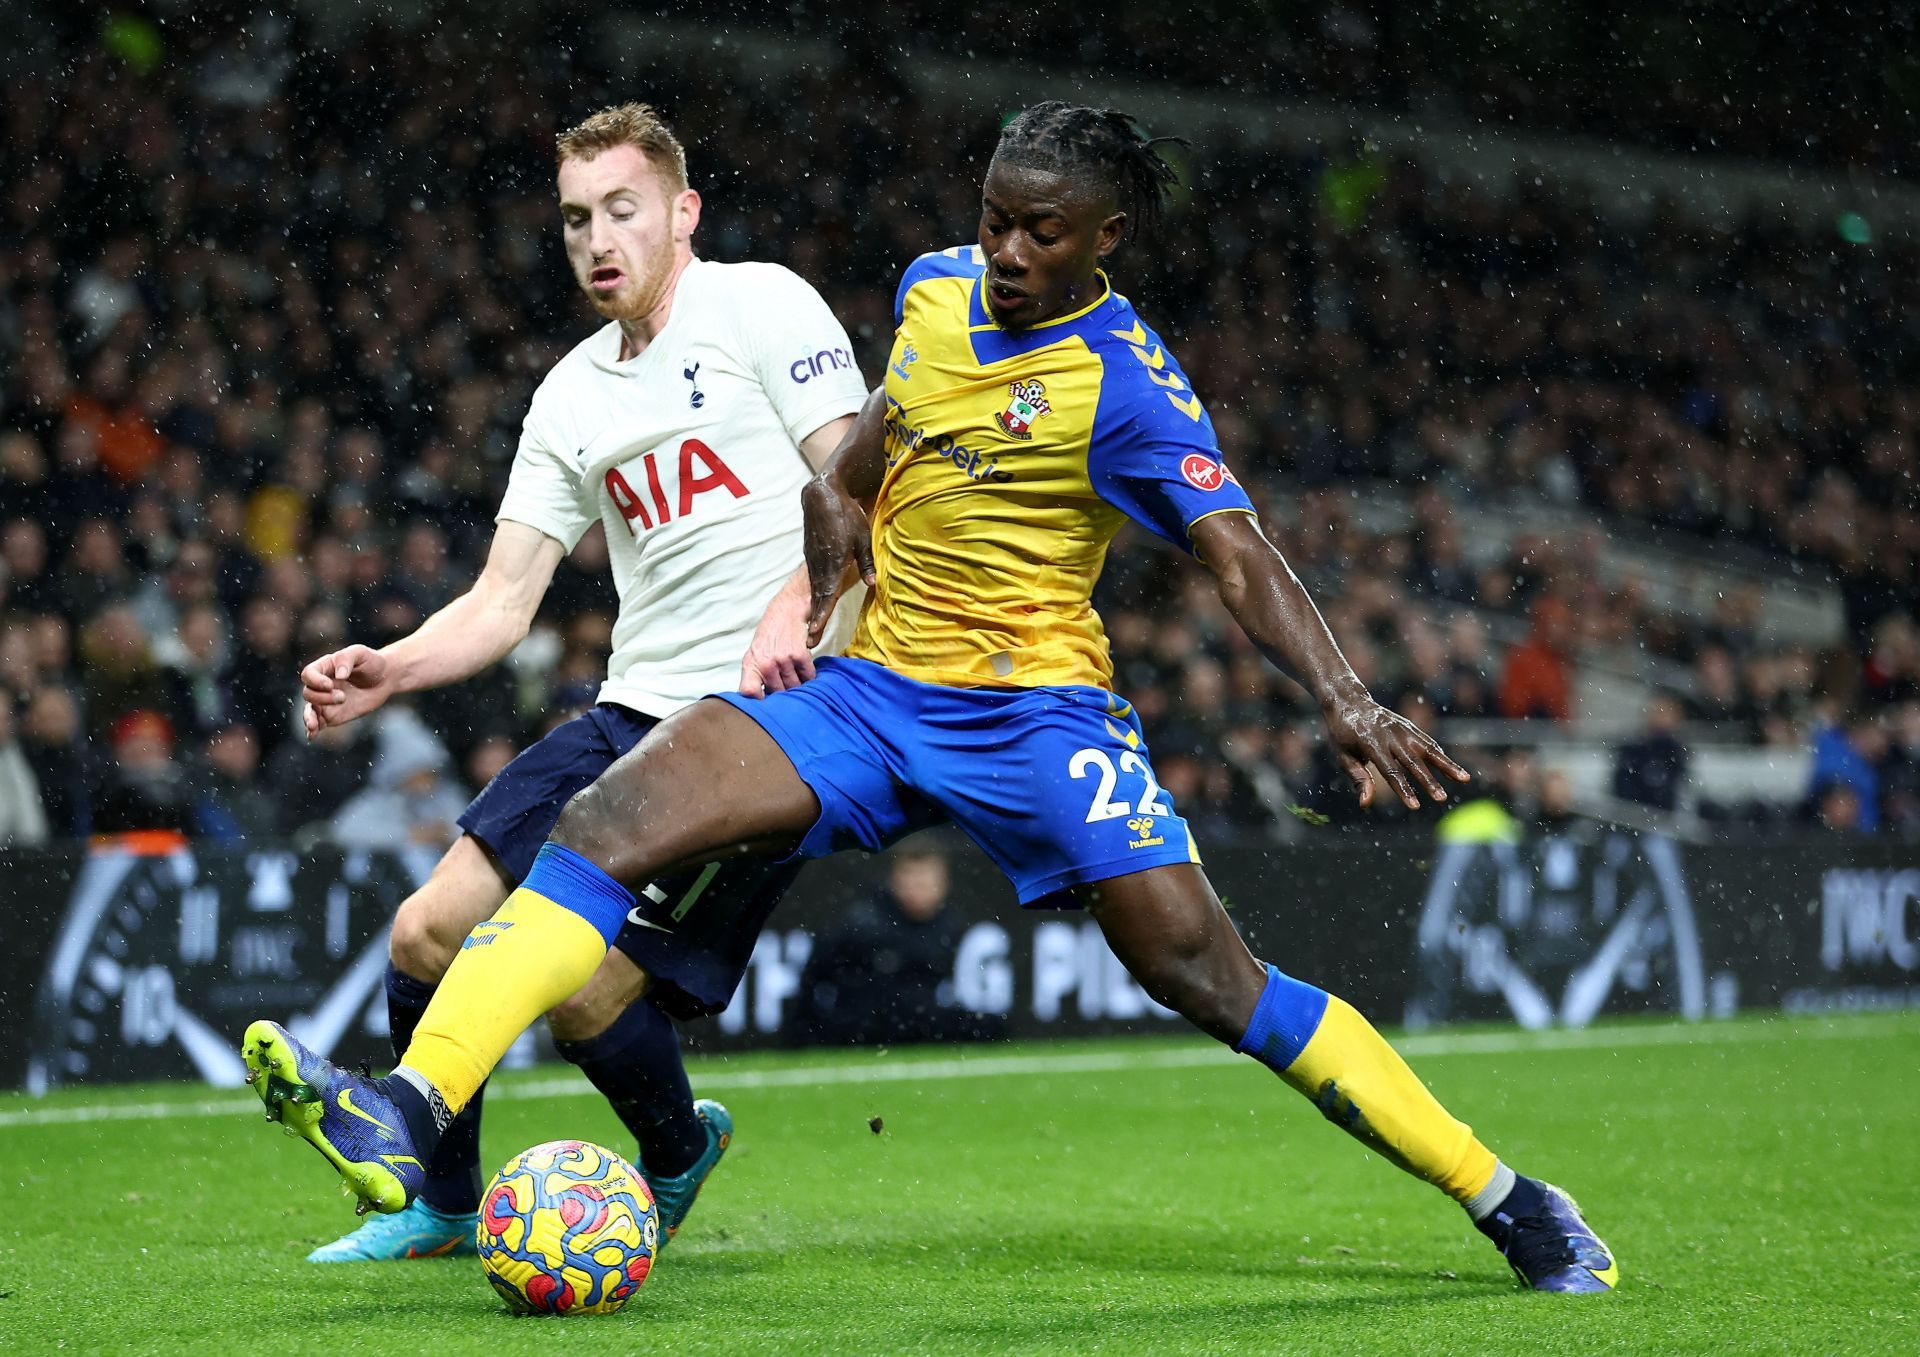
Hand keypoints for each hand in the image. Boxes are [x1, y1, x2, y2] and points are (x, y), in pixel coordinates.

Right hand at [300, 644, 393, 736]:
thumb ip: (346, 659)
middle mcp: (320, 686)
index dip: (315, 681)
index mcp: (324, 668)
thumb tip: (339, 675)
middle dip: (323, 698)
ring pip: (308, 711)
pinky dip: (312, 730)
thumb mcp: (360, 653)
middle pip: (308, 693)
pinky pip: (318, 724)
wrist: (385, 678)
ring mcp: (325, 702)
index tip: (330, 684)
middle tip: (343, 697)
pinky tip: (311, 736)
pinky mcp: (332, 715)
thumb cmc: (371, 662)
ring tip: (315, 724)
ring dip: (309, 718)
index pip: (308, 674)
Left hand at [739, 579, 816, 696]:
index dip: (757, 702)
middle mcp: (765, 664)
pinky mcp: (800, 656)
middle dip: (784, 690)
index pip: (748, 692)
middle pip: (778, 693)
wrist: (787, 610)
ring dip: (798, 683)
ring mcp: (783, 660)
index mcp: (751, 664)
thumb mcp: (755, 653)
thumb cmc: (771, 634)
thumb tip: (760, 698)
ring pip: (794, 687)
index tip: (766, 703)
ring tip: (796, 672)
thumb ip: (755, 675)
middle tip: (786, 681)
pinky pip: (808, 677)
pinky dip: (809, 675)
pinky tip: (804, 666)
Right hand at [801, 475, 874, 646]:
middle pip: (818, 598)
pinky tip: (815, 601)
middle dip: (815, 620)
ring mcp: (812, 560)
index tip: (815, 632)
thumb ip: (867, 563)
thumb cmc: (846, 516)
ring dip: (814, 608)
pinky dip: (814, 592)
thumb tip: (874, 584)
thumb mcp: (862, 539)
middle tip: (810, 642)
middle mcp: (819, 566)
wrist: (821, 497)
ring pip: (814, 588)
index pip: (826, 596)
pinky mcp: (810, 554)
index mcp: (832, 564)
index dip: (822, 616)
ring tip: (812, 628)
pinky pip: (813, 577)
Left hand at [1321, 695, 1469, 809]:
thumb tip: (1365, 804)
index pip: (1390, 771)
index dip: (1403, 789)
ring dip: (1447, 764)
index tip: (1415, 806)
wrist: (1348, 701)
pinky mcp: (1409, 726)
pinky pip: (1428, 742)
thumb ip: (1358, 778)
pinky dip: (1441, 755)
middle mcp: (1390, 735)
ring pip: (1429, 748)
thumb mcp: (1343, 756)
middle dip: (1428, 781)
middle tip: (1441, 798)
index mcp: (1370, 743)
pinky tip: (1453, 769)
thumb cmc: (1343, 734)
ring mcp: (1402, 728)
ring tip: (1465, 779)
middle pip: (1413, 761)